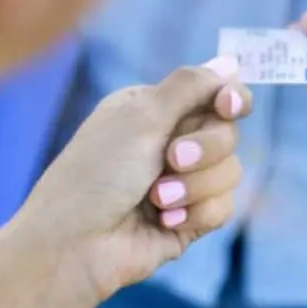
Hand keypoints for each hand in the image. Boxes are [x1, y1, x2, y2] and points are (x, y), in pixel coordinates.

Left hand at [14, 56, 251, 298]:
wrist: (75, 244)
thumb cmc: (96, 173)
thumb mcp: (140, 115)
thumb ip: (190, 86)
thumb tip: (230, 64)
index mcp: (155, 110)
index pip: (213, 94)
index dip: (230, 99)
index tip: (228, 106)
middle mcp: (170, 143)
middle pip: (228, 133)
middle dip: (204, 149)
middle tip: (171, 158)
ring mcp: (183, 183)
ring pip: (231, 172)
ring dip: (195, 186)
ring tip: (157, 199)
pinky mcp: (191, 220)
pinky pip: (223, 208)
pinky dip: (195, 213)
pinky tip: (164, 221)